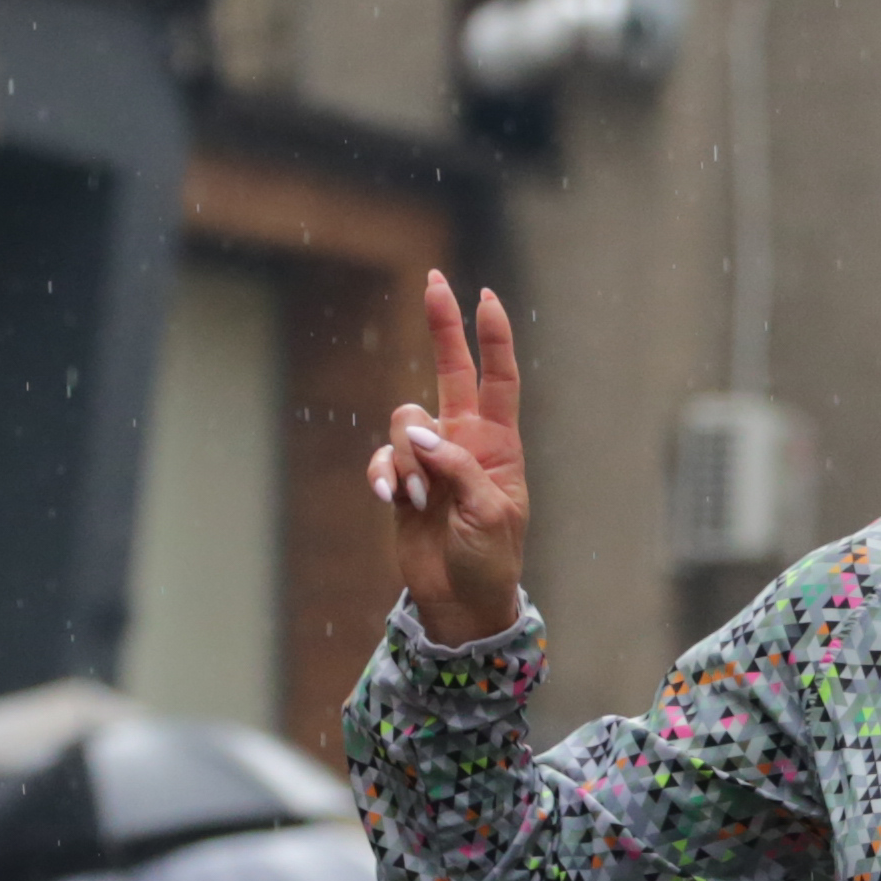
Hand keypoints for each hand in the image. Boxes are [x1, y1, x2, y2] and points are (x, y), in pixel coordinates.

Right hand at [367, 271, 530, 645]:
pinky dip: (382, 475)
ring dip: (405, 458)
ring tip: (419, 499)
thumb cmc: (490, 559)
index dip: (492, 339)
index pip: (499, 379)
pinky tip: (388, 500)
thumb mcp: (489, 515)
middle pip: (451, 370)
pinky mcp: (401, 481)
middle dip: (442, 327)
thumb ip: (458, 468)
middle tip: (434, 280)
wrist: (461, 600)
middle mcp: (463, 440)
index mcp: (498, 444)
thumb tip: (417, 434)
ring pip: (403, 422)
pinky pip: (382, 459)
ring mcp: (430, 459)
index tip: (485, 297)